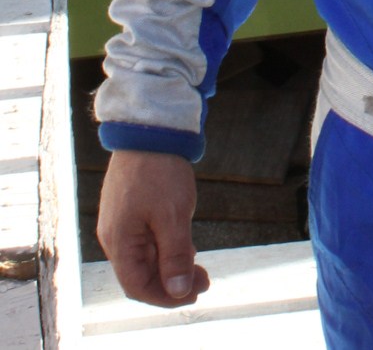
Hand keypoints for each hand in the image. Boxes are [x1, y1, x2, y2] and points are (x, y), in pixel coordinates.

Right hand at [96, 150, 210, 308]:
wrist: (149, 128)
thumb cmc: (160, 171)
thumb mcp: (173, 216)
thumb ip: (175, 256)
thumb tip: (179, 291)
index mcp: (119, 241)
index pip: (137, 286)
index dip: (165, 297)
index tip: (194, 294)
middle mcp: (115, 235)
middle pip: (141, 273)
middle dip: (172, 282)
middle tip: (204, 281)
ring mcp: (121, 221)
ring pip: (146, 256)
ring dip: (171, 265)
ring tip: (200, 266)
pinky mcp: (131, 209)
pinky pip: (147, 239)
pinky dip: (166, 247)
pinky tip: (187, 246)